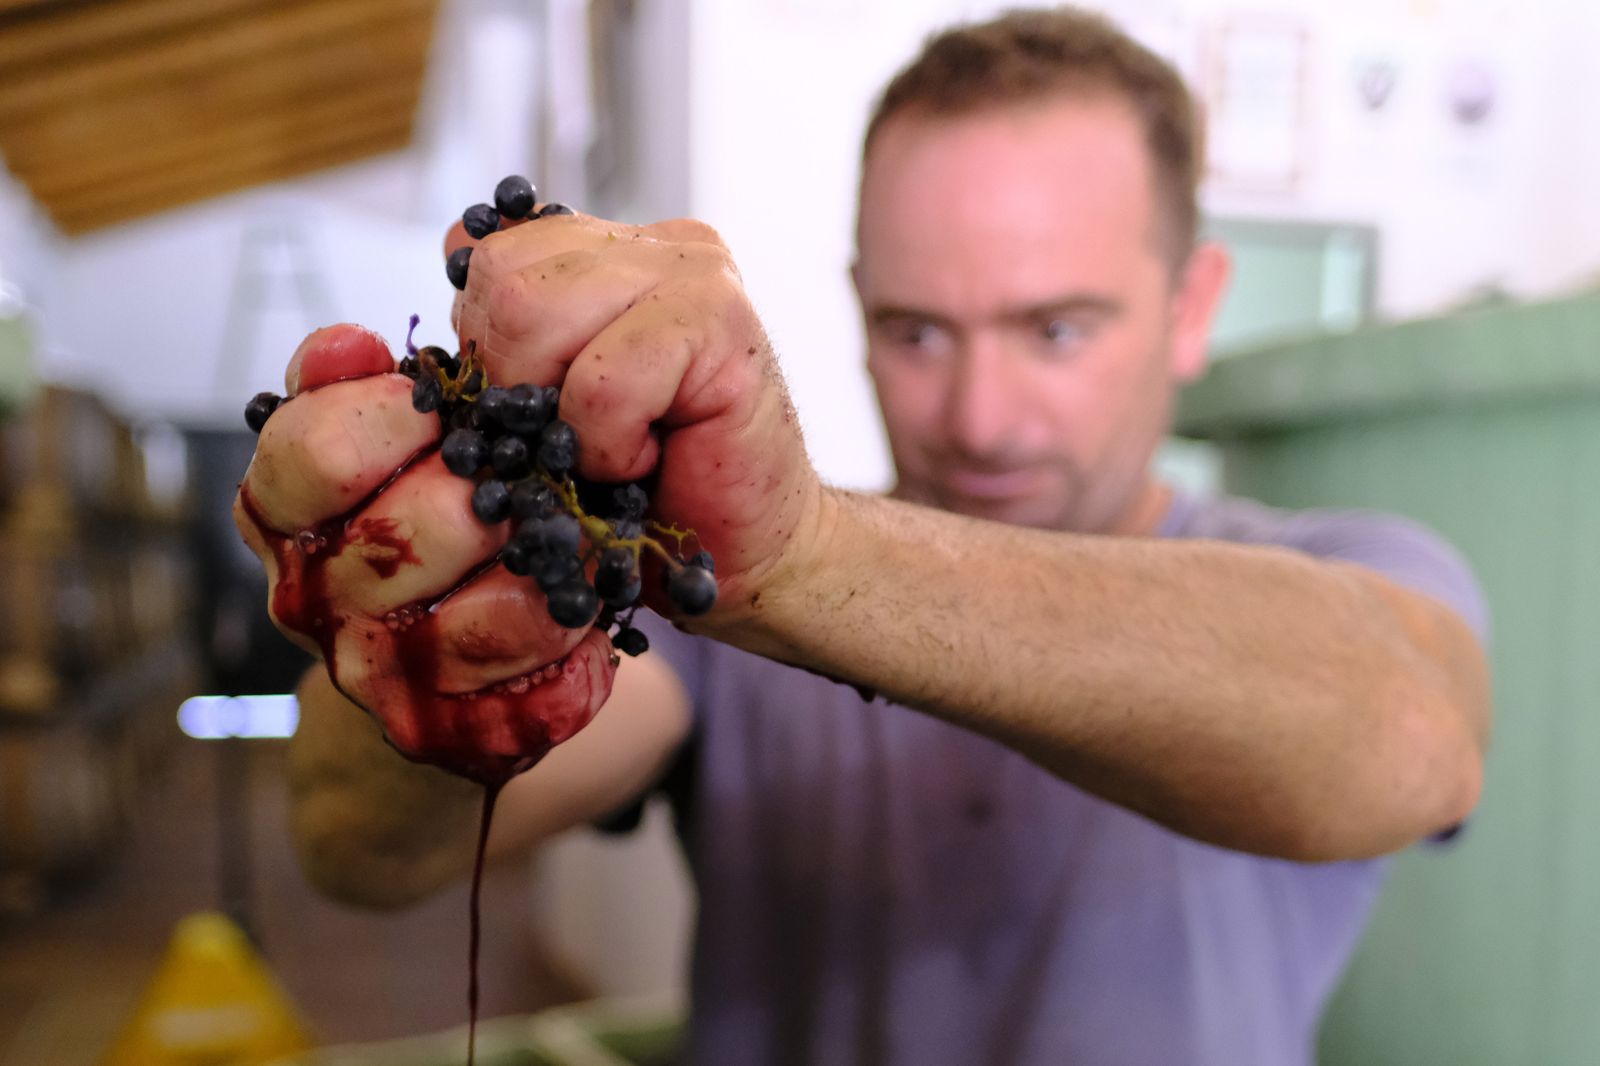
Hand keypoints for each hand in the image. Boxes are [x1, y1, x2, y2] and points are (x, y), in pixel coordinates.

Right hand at [233, 325, 616, 783]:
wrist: (438, 653)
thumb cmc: (416, 508)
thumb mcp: (373, 430)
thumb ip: (348, 380)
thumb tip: (351, 346)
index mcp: (283, 514)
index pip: (319, 453)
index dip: (396, 416)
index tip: (450, 403)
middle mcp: (314, 597)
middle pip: (408, 530)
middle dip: (490, 490)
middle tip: (537, 467)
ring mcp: (376, 669)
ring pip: (474, 616)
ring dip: (540, 562)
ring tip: (579, 528)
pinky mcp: (441, 724)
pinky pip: (519, 680)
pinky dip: (564, 636)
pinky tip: (590, 607)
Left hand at [445, 209, 823, 631]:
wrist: (748, 548)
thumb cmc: (648, 490)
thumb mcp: (547, 402)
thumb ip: (508, 325)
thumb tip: (451, 244)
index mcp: (610, 250)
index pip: (486, 252)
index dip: (487, 352)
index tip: (546, 411)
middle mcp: (656, 243)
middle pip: (500, 279)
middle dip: (513, 383)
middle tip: (576, 437)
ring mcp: (696, 272)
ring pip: (534, 315)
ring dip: (559, 416)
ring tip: (613, 446)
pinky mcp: (723, 323)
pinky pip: (601, 383)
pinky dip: (607, 447)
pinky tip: (648, 460)